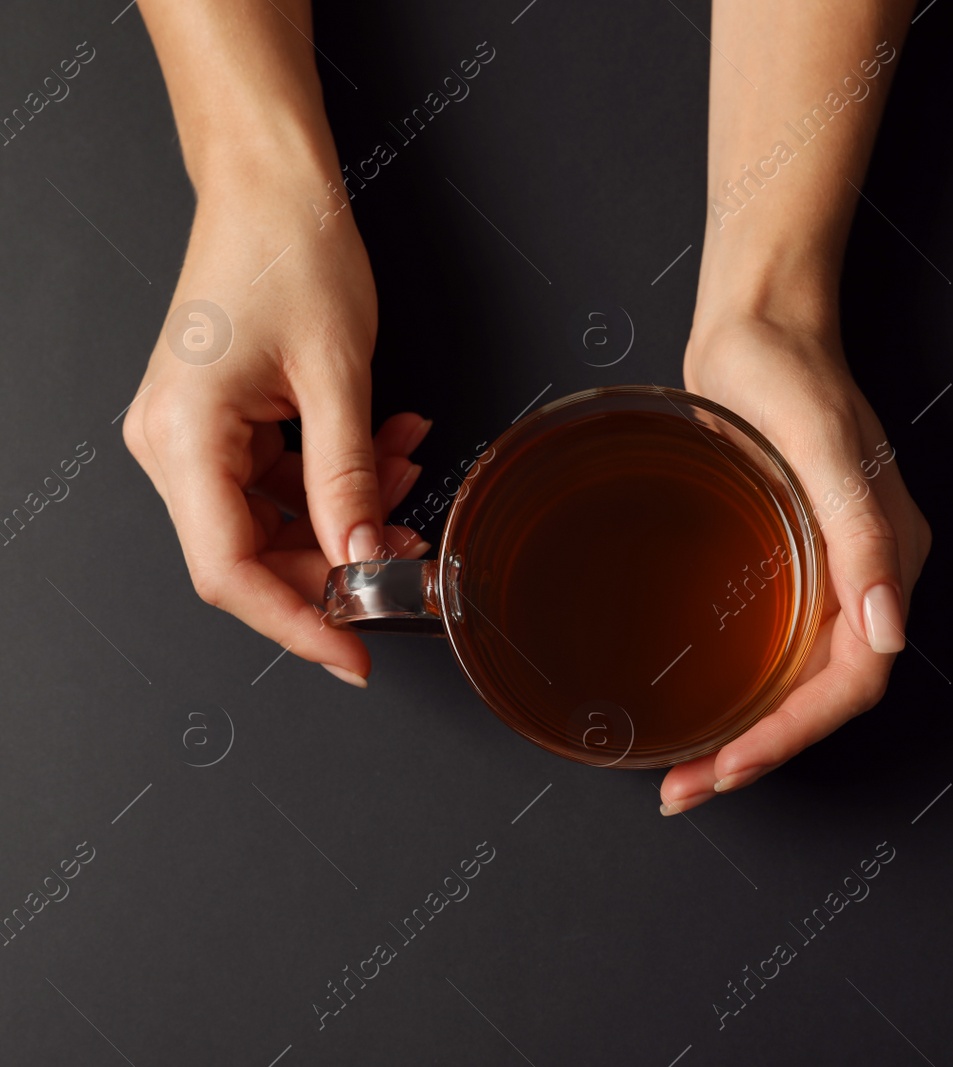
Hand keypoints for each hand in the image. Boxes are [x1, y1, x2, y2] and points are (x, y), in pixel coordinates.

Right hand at [122, 166, 426, 684]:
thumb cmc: (292, 252)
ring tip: (408, 469)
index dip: (296, 623)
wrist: (271, 185)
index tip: (355, 653)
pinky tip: (389, 445)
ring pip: (275, 520)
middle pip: (250, 554)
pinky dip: (340, 476)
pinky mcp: (220, 423)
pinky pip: (280, 480)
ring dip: (350, 510)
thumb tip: (363, 560)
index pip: (229, 571)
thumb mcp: (337, 377)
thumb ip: (348, 481)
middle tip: (411, 553)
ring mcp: (192, 435)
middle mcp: (169, 444)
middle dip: (339, 561)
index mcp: (182, 437)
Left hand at [660, 313, 930, 812]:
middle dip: (761, 750)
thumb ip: (861, 533)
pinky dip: (743, 687)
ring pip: (798, 678)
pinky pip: (778, 645)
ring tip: (684, 771)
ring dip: (748, 732)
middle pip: (823, 692)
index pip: (856, 676)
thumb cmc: (787, 369)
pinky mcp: (792, 559)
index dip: (796, 732)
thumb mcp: (824, 445)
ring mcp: (829, 571)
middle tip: (687, 788)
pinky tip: (700, 706)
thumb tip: (887, 629)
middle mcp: (865, 575)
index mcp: (888, 556)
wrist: (757, 322)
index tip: (730, 763)